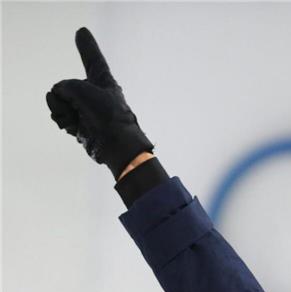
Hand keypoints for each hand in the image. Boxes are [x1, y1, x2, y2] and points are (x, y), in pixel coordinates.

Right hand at [46, 27, 153, 179]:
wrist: (116, 145)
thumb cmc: (107, 114)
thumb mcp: (81, 89)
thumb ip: (65, 86)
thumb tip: (61, 100)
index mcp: (103, 79)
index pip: (92, 58)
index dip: (86, 46)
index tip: (82, 32)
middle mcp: (94, 92)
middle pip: (66, 85)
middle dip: (66, 95)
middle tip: (85, 107)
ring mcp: (85, 107)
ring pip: (59, 101)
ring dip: (63, 109)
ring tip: (80, 117)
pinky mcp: (79, 122)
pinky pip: (59, 115)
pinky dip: (63, 120)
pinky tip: (74, 126)